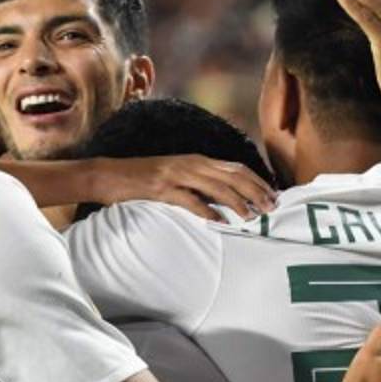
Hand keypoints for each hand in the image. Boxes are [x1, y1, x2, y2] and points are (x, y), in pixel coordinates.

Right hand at [94, 155, 275, 221]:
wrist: (108, 175)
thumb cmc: (143, 179)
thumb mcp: (177, 177)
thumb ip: (200, 185)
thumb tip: (226, 201)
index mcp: (196, 160)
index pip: (235, 168)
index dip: (257, 181)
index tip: (273, 195)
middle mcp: (190, 163)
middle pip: (232, 175)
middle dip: (255, 191)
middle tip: (271, 207)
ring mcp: (175, 174)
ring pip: (215, 186)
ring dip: (237, 201)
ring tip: (251, 216)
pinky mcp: (160, 189)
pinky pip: (189, 200)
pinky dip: (206, 211)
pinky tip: (219, 221)